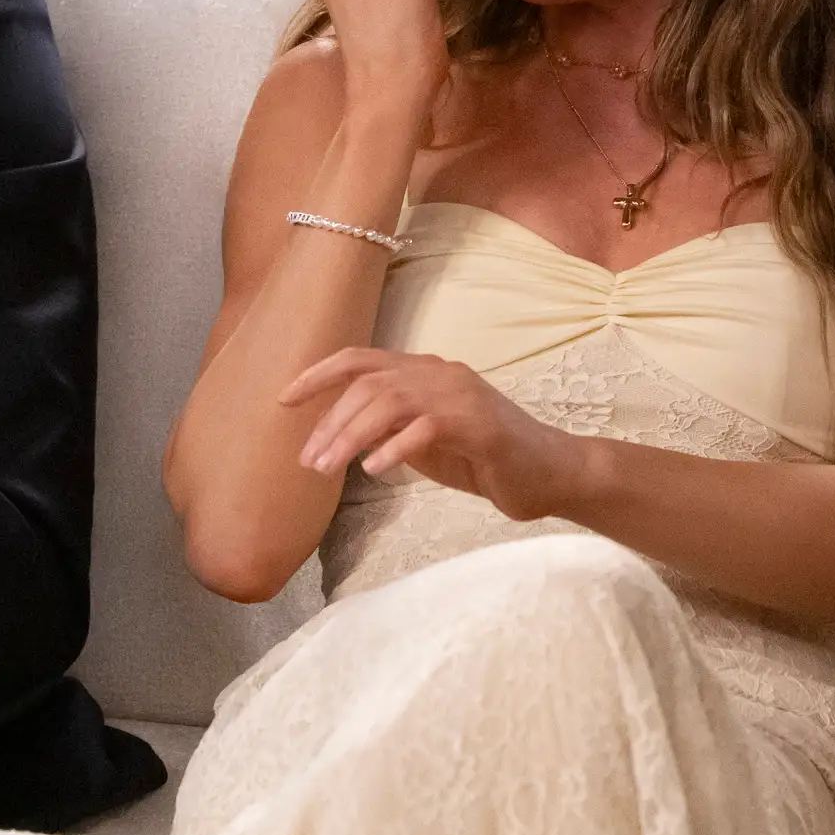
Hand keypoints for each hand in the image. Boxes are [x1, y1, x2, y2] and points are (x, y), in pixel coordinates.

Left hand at [281, 346, 586, 521]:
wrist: (550, 474)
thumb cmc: (484, 459)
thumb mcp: (424, 441)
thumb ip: (388, 429)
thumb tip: (341, 437)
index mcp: (424, 371)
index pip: (361, 360)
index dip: (318, 375)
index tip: (283, 400)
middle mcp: (440, 373)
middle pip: (369, 385)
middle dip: (330, 422)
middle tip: (307, 461)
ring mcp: (461, 395)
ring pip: (390, 402)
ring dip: (351, 436)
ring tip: (328, 469)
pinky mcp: (479, 424)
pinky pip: (426, 428)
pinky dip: (394, 447)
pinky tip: (374, 469)